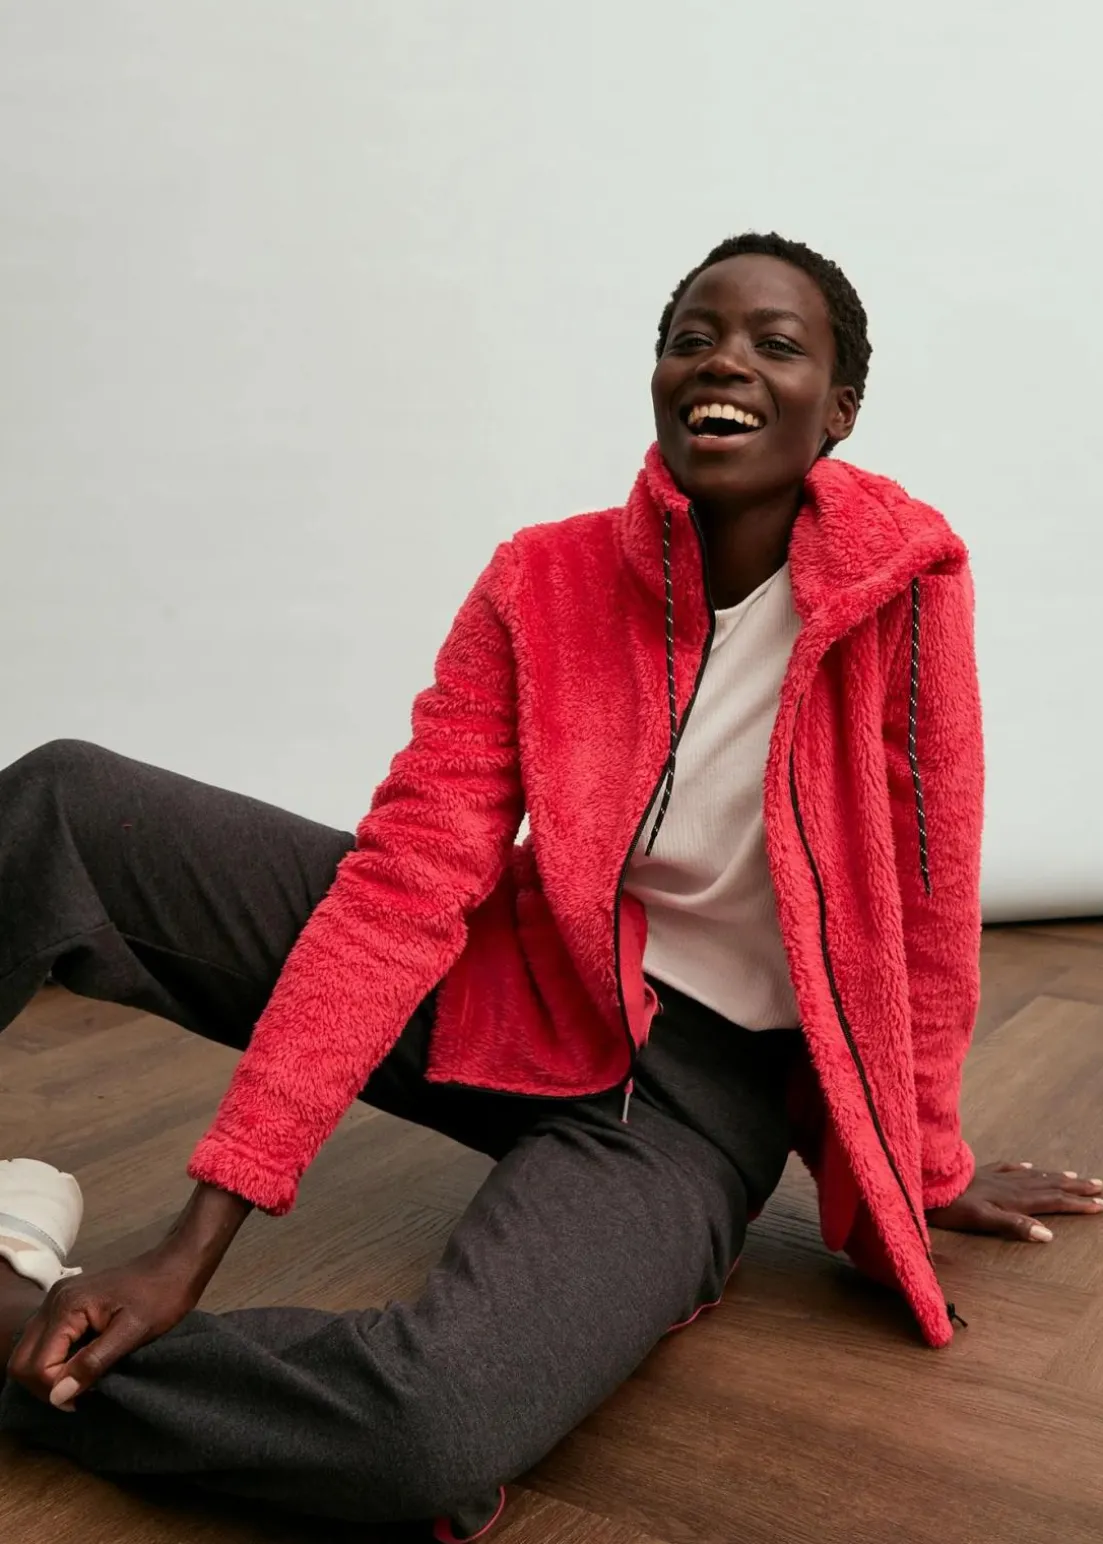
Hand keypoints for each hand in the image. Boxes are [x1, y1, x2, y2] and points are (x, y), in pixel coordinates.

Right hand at [7, 1244, 203, 1409]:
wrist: (176, 1265)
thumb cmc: (161, 1297)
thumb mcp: (132, 1333)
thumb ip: (93, 1362)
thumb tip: (58, 1395)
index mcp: (67, 1306)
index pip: (37, 1364)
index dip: (55, 1388)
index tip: (85, 1397)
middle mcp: (54, 1300)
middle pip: (23, 1359)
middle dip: (45, 1385)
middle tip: (78, 1395)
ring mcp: (58, 1299)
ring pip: (30, 1351)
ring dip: (49, 1373)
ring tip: (82, 1382)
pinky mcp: (67, 1303)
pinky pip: (46, 1340)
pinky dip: (56, 1359)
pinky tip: (82, 1365)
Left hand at [927, 1161, 1102, 1241]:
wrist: (927, 1184)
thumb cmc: (953, 1208)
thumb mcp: (984, 1221)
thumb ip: (1015, 1226)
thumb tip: (1048, 1234)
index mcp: (1014, 1199)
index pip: (1053, 1201)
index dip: (1077, 1204)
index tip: (1100, 1205)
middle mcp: (1010, 1185)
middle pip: (1050, 1185)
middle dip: (1076, 1188)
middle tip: (1100, 1186)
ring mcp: (996, 1177)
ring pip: (1034, 1176)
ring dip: (1056, 1177)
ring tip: (1074, 1177)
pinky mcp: (982, 1173)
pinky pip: (1009, 1168)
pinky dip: (1023, 1168)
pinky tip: (1028, 1166)